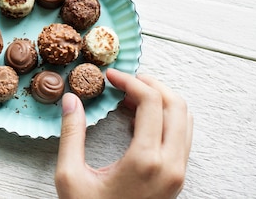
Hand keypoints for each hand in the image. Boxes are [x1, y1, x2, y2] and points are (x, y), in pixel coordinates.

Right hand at [55, 69, 192, 198]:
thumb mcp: (70, 176)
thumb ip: (71, 134)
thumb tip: (71, 100)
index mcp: (145, 160)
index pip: (151, 102)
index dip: (130, 81)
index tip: (111, 76)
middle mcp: (170, 165)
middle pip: (176, 104)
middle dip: (150, 84)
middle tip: (125, 80)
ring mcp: (177, 173)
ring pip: (184, 119)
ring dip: (161, 100)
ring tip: (131, 96)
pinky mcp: (177, 178)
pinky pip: (182, 136)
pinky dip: (165, 118)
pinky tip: (139, 118)